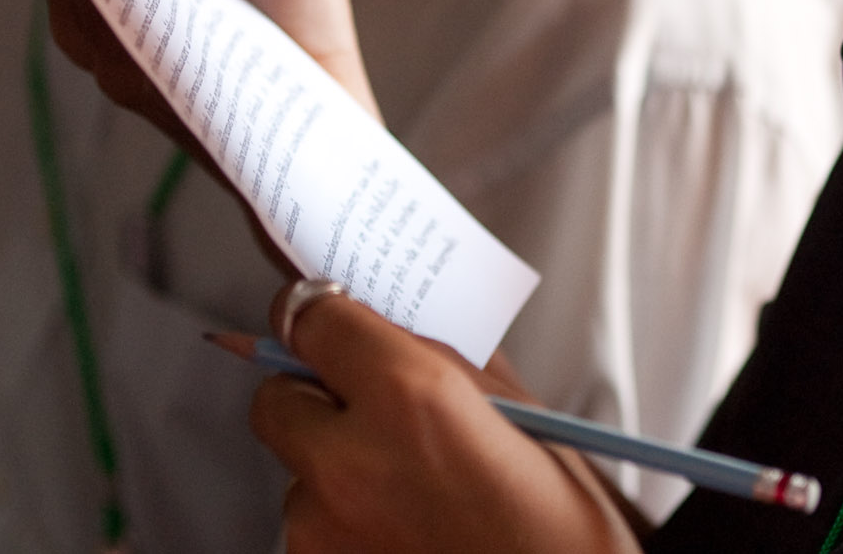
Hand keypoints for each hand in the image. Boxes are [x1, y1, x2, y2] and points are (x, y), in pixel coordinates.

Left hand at [255, 282, 639, 553]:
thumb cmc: (564, 527)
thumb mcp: (521, 414)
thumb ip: (448, 362)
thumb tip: (397, 330)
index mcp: (409, 397)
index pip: (310, 318)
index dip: (320, 314)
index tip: (329, 317)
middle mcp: (351, 461)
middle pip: (278, 395)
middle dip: (315, 393)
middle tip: (368, 405)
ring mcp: (325, 529)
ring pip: (296, 470)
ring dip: (336, 467)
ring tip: (411, 490)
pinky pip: (311, 524)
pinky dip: (346, 521)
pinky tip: (405, 528)